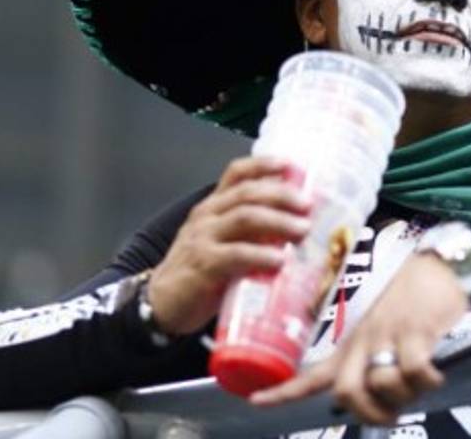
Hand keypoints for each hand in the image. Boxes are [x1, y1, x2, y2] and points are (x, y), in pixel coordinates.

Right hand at [148, 156, 311, 335]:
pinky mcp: (203, 264)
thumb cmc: (200, 272)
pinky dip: (261, 255)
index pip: (236, 173)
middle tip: (308, 206)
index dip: (263, 165)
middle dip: (282, 195)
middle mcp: (207, 216)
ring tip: (302, 230)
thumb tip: (296, 228)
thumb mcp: (223, 243)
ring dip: (278, 221)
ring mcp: (203, 238)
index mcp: (214, 207)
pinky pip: (236, 254)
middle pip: (248, 193)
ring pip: (245, 217)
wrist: (163, 305)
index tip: (291, 165)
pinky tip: (279, 260)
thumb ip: (251, 233)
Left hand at [251, 253, 467, 424]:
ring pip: (380, 385)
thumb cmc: (411, 291)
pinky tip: (435, 375)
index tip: (257, 400)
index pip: (311, 373)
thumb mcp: (379, 318)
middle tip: (388, 413)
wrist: (437, 260)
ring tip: (418, 387)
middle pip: (345, 392)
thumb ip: (369, 349)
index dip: (284, 391)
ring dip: (403, 395)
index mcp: (351, 341)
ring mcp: (387, 335)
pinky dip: (426, 381)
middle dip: (367, 413)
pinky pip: (414, 372)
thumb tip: (374, 388)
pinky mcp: (415, 331)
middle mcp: (363, 339)